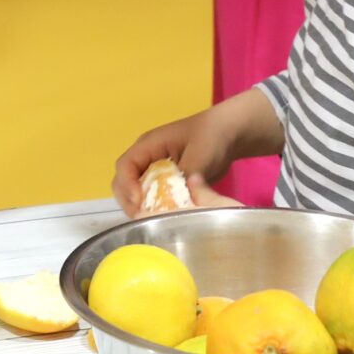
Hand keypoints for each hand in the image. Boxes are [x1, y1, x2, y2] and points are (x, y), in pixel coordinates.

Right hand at [111, 91, 281, 213]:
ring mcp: (155, 169)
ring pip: (136, 190)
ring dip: (141, 206)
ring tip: (154, 221)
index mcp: (148, 145)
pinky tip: (166, 217)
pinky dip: (155, 207)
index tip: (139, 203)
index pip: (125, 166)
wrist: (229, 132)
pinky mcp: (166, 180)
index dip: (127, 186)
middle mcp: (146, 157)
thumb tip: (179, 201)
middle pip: (124, 180)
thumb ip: (187, 177)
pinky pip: (152, 195)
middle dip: (130, 200)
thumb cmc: (212, 137)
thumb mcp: (200, 155)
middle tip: (143, 219)